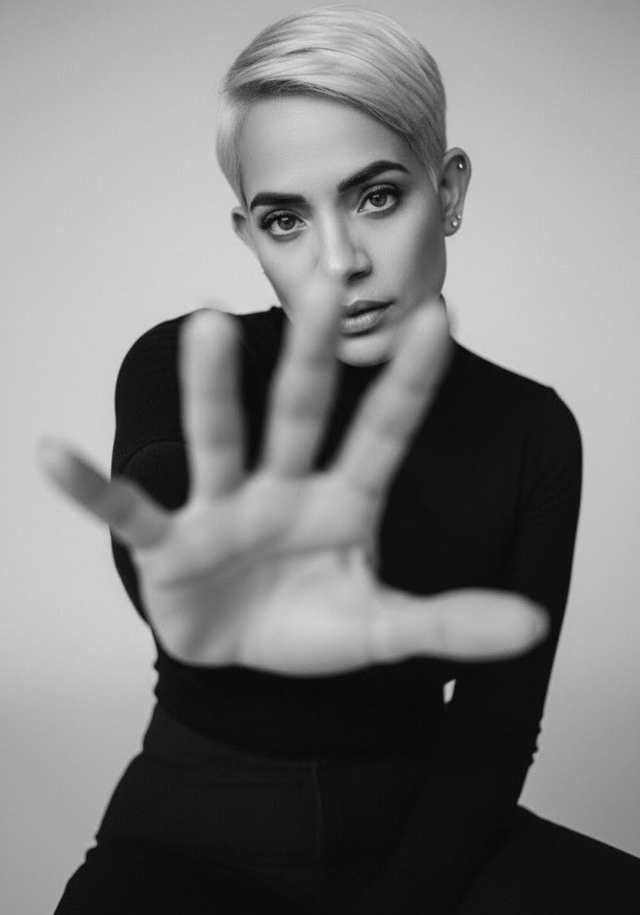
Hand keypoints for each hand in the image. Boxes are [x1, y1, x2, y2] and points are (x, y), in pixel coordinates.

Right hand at [39, 276, 547, 673]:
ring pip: (219, 441)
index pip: (384, 436)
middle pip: (299, 413)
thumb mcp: (383, 628)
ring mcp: (222, 510)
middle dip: (313, 355)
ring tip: (205, 323)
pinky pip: (127, 512)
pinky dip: (93, 488)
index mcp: (343, 502)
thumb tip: (535, 624)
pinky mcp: (168, 544)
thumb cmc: (308, 623)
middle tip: (323, 283)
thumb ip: (450, 622)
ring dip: (211, 389)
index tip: (440, 316)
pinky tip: (54, 455)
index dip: (410, 385)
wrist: (241, 656)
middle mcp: (282, 488)